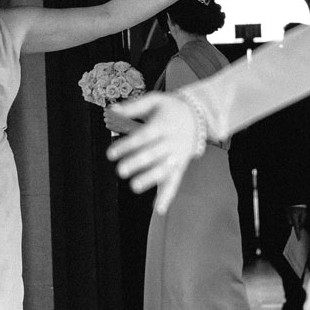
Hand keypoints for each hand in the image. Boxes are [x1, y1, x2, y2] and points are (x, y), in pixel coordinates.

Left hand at [105, 92, 199, 213]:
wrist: (198, 116)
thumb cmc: (171, 108)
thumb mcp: (154, 100)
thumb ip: (133, 106)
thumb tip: (112, 110)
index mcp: (163, 124)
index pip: (143, 136)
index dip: (127, 145)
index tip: (111, 153)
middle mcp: (171, 142)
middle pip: (153, 153)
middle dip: (137, 162)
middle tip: (121, 170)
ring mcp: (177, 156)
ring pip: (164, 169)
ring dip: (150, 179)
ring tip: (134, 186)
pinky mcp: (180, 166)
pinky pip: (174, 182)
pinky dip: (167, 196)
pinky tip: (159, 209)